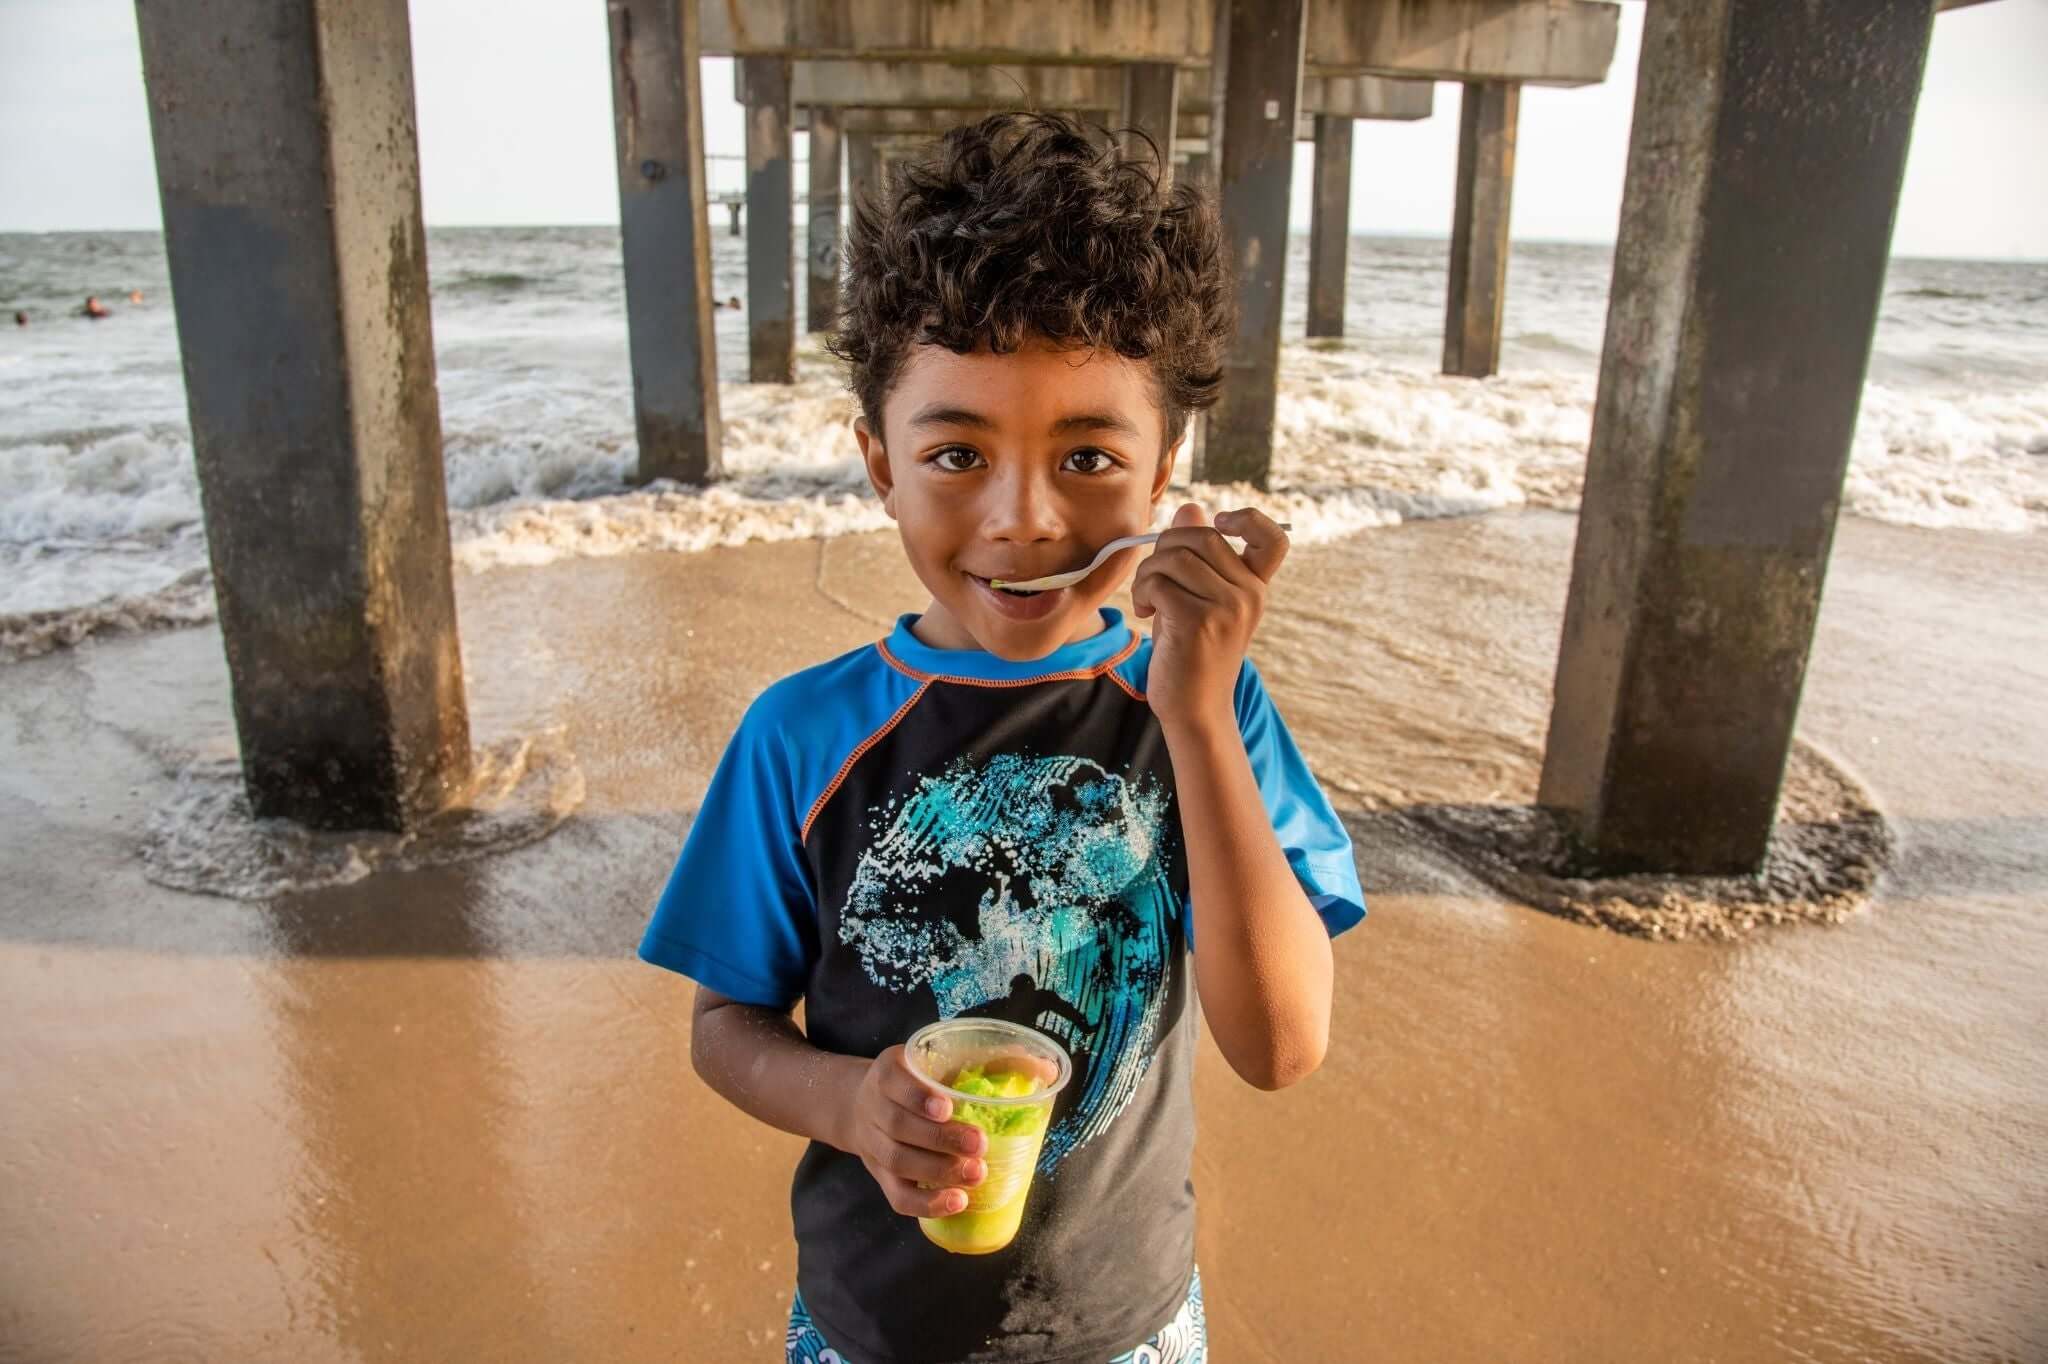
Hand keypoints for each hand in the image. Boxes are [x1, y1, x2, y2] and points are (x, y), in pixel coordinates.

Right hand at [843, 1045, 987, 1217]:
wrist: (865, 1106)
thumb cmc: (920, 1080)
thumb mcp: (943, 1059)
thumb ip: (992, 1060)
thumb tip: (1048, 1068)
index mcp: (888, 1072)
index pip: (894, 1081)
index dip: (918, 1097)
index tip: (947, 1107)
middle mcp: (873, 1107)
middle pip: (898, 1126)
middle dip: (941, 1138)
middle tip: (979, 1145)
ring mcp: (873, 1145)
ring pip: (898, 1161)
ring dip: (938, 1171)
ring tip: (977, 1174)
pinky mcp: (881, 1177)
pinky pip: (898, 1196)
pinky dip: (927, 1203)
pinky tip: (957, 1202)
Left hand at [1130, 503, 1288, 731]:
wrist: (1194, 709)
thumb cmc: (1192, 652)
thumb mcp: (1198, 598)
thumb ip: (1196, 555)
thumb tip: (1190, 508)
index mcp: (1256, 587)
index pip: (1274, 538)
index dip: (1248, 519)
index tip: (1217, 525)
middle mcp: (1249, 594)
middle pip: (1202, 537)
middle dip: (1165, 548)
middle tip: (1154, 577)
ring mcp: (1228, 607)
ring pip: (1174, 557)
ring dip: (1147, 573)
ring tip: (1146, 598)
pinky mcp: (1199, 621)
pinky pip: (1159, 581)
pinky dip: (1143, 592)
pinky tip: (1145, 612)